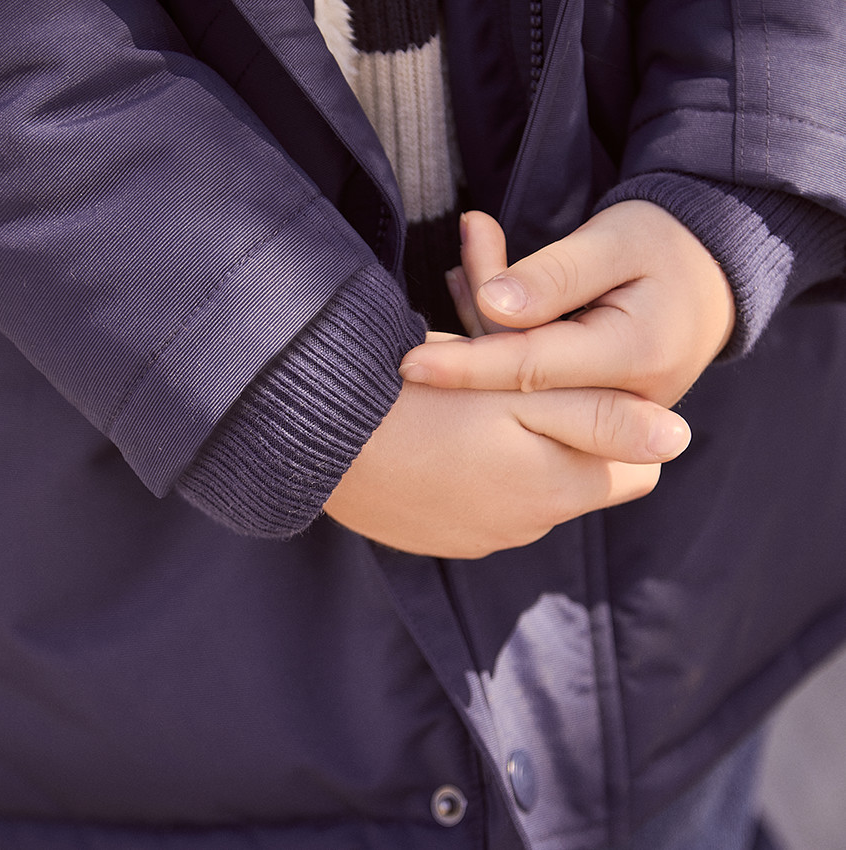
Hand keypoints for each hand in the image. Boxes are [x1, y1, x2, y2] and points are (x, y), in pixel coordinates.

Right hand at [324, 378, 689, 558]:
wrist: (317, 441)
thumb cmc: (423, 405)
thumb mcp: (521, 396)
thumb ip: (601, 417)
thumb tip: (678, 438)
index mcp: (555, 489)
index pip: (635, 472)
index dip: (617, 426)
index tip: (578, 389)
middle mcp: (525, 527)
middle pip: (576, 478)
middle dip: (561, 431)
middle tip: (515, 382)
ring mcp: (477, 537)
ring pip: (527, 489)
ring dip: (513, 449)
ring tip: (468, 404)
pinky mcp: (437, 536)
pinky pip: (480, 505)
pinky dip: (473, 473)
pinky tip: (438, 440)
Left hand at [401, 202, 735, 406]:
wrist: (711, 273)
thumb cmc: (666, 245)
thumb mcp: (618, 240)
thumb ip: (556, 276)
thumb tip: (491, 304)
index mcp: (635, 356)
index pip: (531, 369)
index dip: (466, 366)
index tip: (408, 365)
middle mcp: (623, 399)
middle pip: (520, 378)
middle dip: (469, 337)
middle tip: (443, 282)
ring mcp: (609, 408)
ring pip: (523, 380)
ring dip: (483, 327)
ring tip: (464, 264)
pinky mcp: (594, 405)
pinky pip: (536, 378)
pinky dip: (504, 337)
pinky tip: (477, 291)